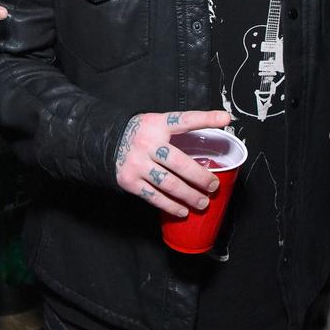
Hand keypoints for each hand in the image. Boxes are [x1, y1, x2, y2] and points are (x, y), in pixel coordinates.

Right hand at [115, 109, 230, 215]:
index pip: (185, 120)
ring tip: (202, 202)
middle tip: (213, 186)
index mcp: (157, 125)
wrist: (105, 141)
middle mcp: (147, 143)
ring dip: (189, 196)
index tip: (224, 119)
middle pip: (180, 163)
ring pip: (169, 184)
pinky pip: (154, 197)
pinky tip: (182, 210)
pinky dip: (170, 206)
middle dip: (201, 177)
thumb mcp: (156, 122)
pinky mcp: (130, 180)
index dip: (206, 119)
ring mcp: (137, 163)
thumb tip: (216, 124)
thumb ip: (180, 126)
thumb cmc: (139, 134)